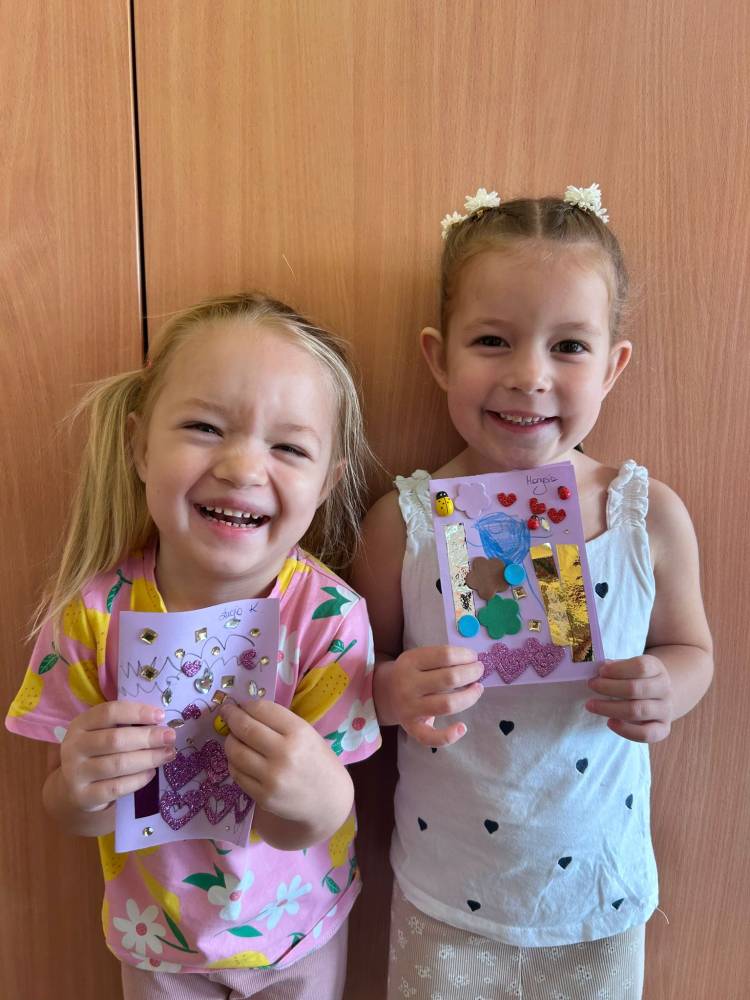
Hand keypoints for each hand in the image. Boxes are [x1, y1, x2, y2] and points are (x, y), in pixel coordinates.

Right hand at [60, 701, 175, 811]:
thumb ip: (125, 725)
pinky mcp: (83, 796)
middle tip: (170, 737)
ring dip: (148, 758)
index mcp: (80, 724)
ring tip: (167, 754)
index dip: (137, 712)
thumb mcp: (102, 733)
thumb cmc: (97, 752)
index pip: (109, 712)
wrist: (72, 787)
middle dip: (147, 737)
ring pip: (118, 764)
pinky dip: (137, 779)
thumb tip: (160, 722)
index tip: (161, 716)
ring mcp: (76, 773)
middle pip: (115, 739)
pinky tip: (151, 773)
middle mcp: (74, 747)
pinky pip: (116, 788)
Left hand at [221, 700, 350, 825]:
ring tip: (233, 737)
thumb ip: (280, 723)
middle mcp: (284, 753)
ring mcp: (272, 777)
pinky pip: (237, 774)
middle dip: (230, 717)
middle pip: (245, 728)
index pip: (262, 709)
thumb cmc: (318, 761)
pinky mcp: (263, 797)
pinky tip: (239, 759)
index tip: (238, 704)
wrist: (329, 801)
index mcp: (299, 732)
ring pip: (235, 752)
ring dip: (230, 740)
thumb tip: (245, 712)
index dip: (245, 705)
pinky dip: (234, 762)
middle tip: (226, 712)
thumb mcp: (307, 734)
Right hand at [382, 645, 483, 747]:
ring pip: (447, 704)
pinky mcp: (412, 728)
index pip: (444, 655)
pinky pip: (431, 737)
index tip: (473, 657)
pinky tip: (462, 727)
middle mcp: (408, 685)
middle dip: (471, 673)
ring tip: (478, 688)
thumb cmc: (411, 673)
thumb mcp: (418, 658)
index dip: (465, 656)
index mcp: (410, 661)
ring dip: (469, 696)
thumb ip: (441, 658)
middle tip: (479, 670)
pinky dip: (449, 736)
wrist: (384, 693)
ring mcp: (409, 708)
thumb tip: (474, 663)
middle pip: (449, 678)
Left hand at [585, 655, 672, 742]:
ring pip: (637, 710)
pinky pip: (646, 734)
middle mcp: (664, 689)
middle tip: (591, 685)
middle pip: (636, 689)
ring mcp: (665, 710)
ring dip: (610, 708)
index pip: (641, 667)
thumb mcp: (630, 667)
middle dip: (608, 688)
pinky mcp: (663, 729)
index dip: (618, 669)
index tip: (600, 671)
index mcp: (657, 668)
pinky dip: (626, 730)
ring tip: (591, 705)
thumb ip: (616, 667)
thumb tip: (601, 669)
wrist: (660, 697)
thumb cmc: (637, 679)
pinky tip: (609, 722)